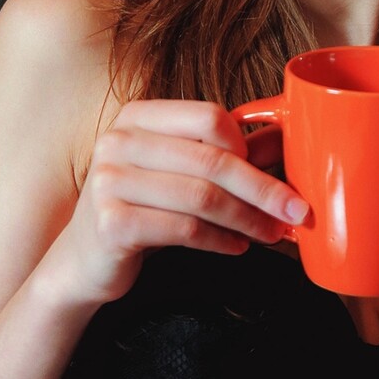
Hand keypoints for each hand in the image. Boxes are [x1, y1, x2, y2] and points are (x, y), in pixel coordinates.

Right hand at [53, 100, 308, 306]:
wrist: (83, 261)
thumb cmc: (139, 211)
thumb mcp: (177, 175)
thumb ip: (222, 156)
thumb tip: (282, 142)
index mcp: (138, 117)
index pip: (209, 117)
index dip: (247, 147)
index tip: (271, 174)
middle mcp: (118, 141)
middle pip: (212, 160)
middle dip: (263, 189)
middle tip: (296, 211)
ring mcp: (109, 181)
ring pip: (202, 197)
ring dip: (248, 219)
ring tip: (270, 233)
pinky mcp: (112, 222)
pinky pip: (185, 229)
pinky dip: (220, 241)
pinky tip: (236, 247)